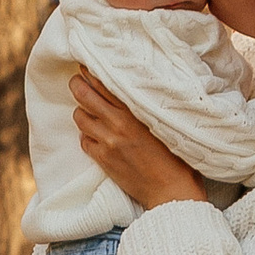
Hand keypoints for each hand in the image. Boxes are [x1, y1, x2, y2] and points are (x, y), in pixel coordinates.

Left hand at [69, 67, 211, 210]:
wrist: (171, 190)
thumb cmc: (177, 156)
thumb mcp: (165, 122)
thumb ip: (146, 104)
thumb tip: (131, 87)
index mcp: (136, 109)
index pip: (104, 81)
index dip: (91, 70)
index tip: (86, 63)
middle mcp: (118, 122)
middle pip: (84, 94)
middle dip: (77, 84)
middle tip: (78, 81)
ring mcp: (108, 141)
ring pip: (79, 116)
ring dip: (82, 111)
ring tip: (90, 111)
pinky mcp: (103, 159)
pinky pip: (83, 140)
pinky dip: (87, 135)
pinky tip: (97, 135)